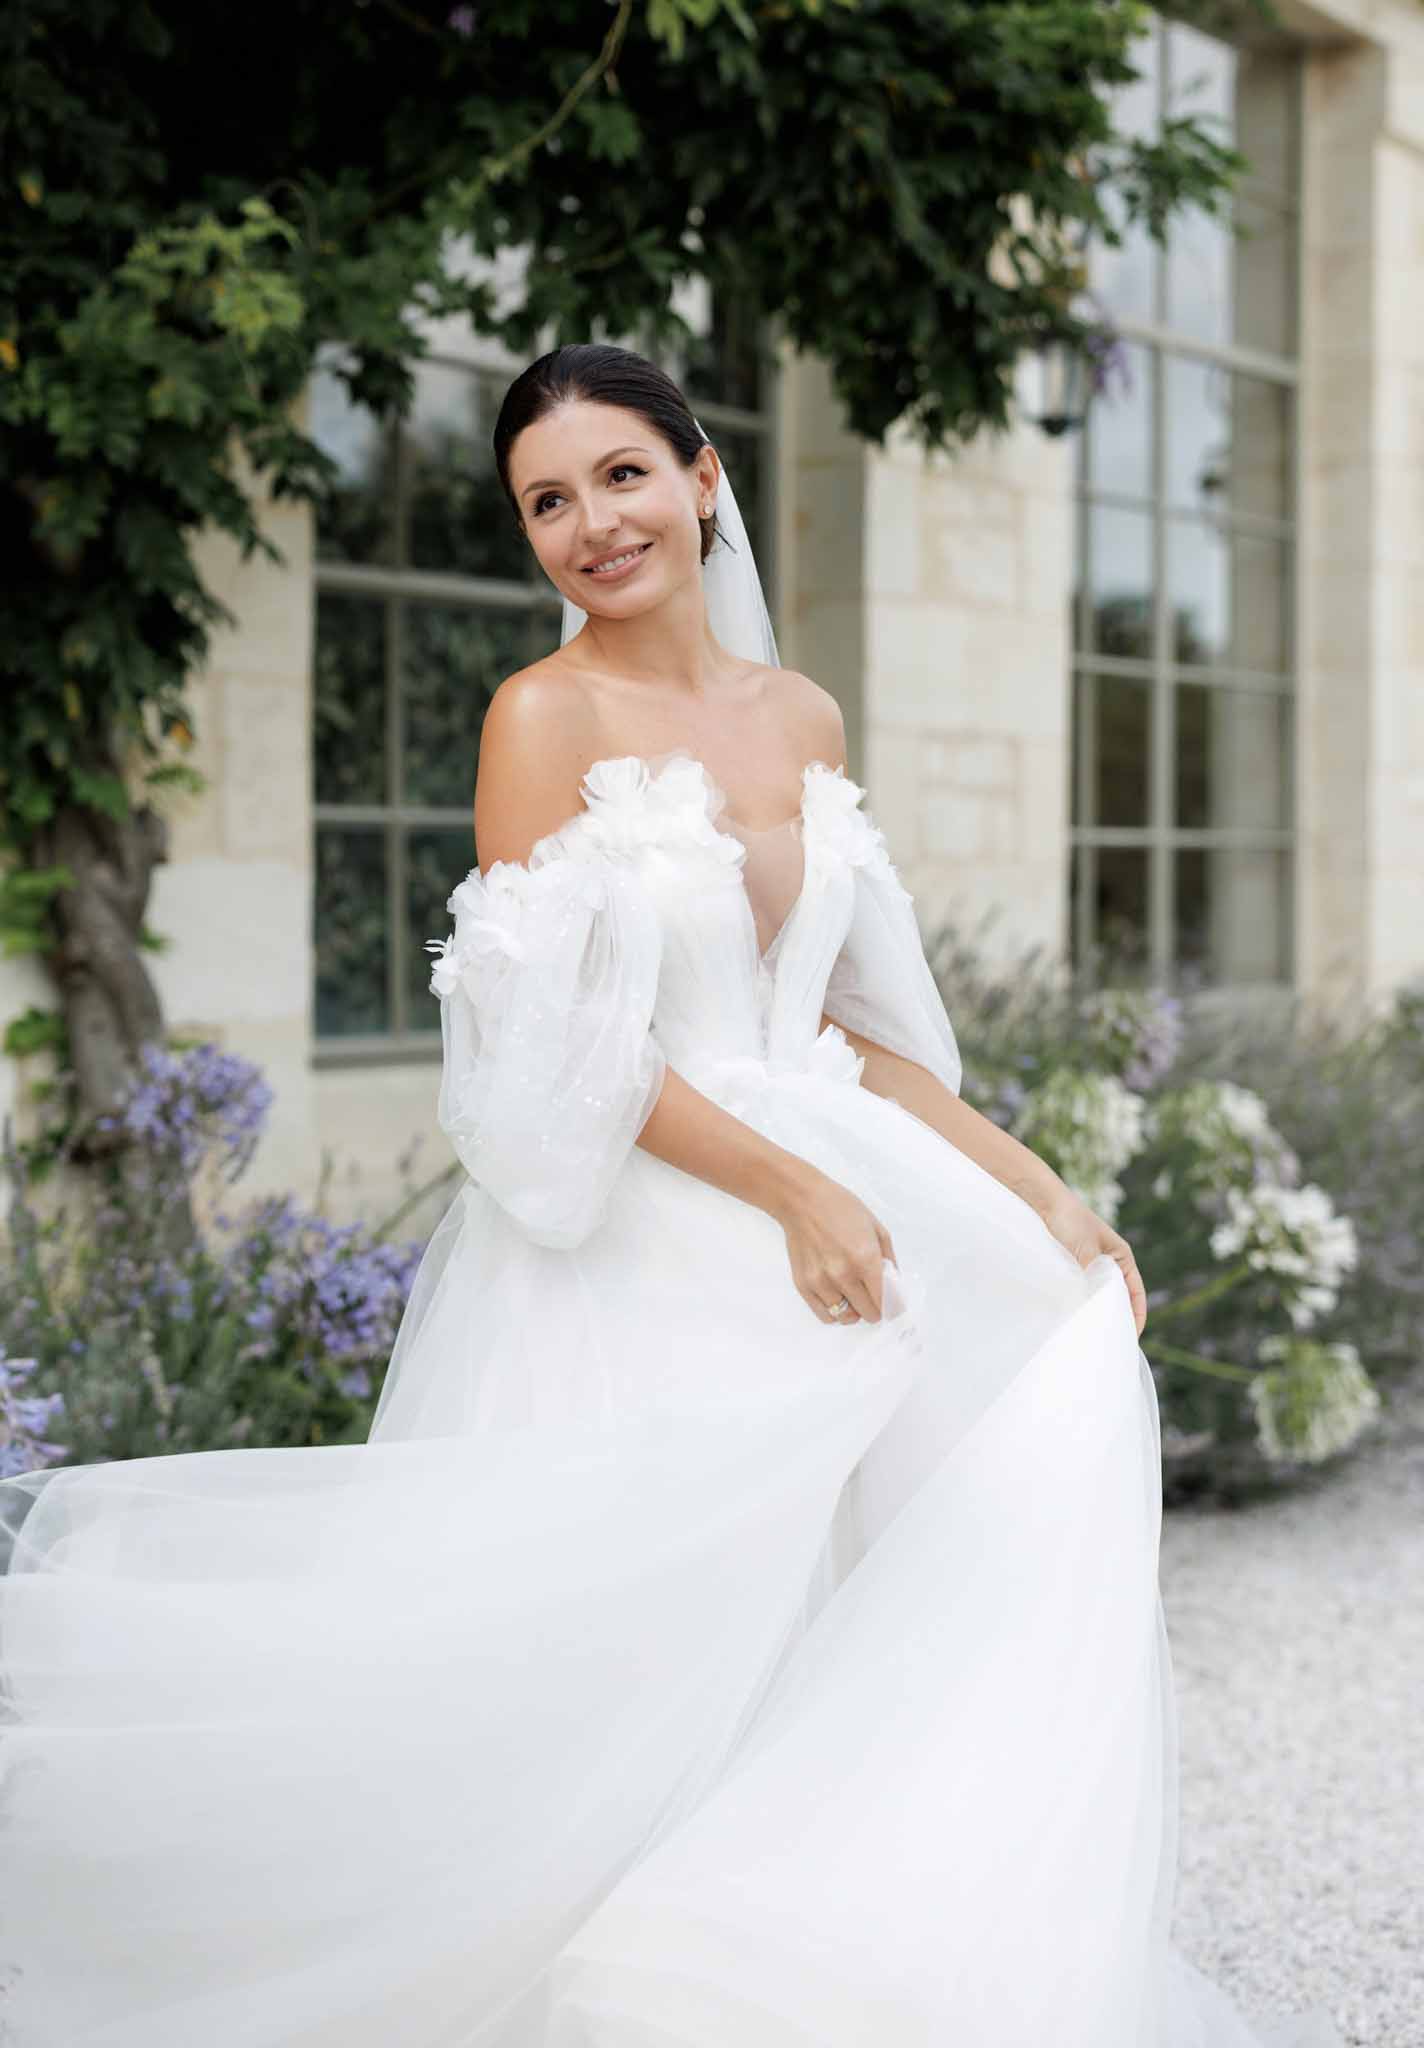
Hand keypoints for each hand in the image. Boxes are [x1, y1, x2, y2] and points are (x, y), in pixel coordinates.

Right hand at [774, 1167, 897, 1325]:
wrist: (802, 1201)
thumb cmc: (839, 1208)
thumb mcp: (875, 1227)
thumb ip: (889, 1259)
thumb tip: (893, 1284)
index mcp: (865, 1259)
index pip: (886, 1301)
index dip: (893, 1306)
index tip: (893, 1305)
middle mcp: (843, 1275)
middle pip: (868, 1314)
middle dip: (876, 1308)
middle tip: (873, 1297)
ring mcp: (821, 1282)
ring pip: (846, 1318)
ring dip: (854, 1311)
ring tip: (854, 1297)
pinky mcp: (804, 1285)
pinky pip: (825, 1315)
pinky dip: (835, 1313)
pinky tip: (838, 1298)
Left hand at [1036, 1182, 1147, 1336]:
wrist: (1043, 1201)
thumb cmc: (1070, 1221)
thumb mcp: (1086, 1252)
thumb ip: (1092, 1279)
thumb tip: (1092, 1309)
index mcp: (1121, 1256)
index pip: (1135, 1291)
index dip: (1136, 1314)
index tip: (1131, 1336)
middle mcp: (1108, 1261)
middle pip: (1117, 1295)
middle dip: (1115, 1315)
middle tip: (1110, 1340)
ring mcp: (1089, 1264)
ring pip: (1097, 1294)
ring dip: (1095, 1310)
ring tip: (1092, 1332)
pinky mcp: (1071, 1266)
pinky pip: (1079, 1289)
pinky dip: (1079, 1302)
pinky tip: (1073, 1315)